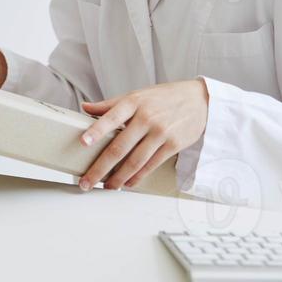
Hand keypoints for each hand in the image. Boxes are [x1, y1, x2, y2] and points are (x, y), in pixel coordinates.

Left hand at [77, 79, 209, 190]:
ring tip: (106, 186)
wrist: (199, 100)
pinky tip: (127, 182)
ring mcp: (161, 132)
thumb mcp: (137, 95)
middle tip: (86, 181)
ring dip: (118, 178)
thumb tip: (85, 107)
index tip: (82, 143)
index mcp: (133, 102)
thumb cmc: (163, 98)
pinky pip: (151, 165)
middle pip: (119, 147)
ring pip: (135, 161)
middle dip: (100, 168)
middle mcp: (146, 117)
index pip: (110, 117)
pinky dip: (137, 176)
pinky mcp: (173, 145)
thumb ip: (111, 104)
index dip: (96, 131)